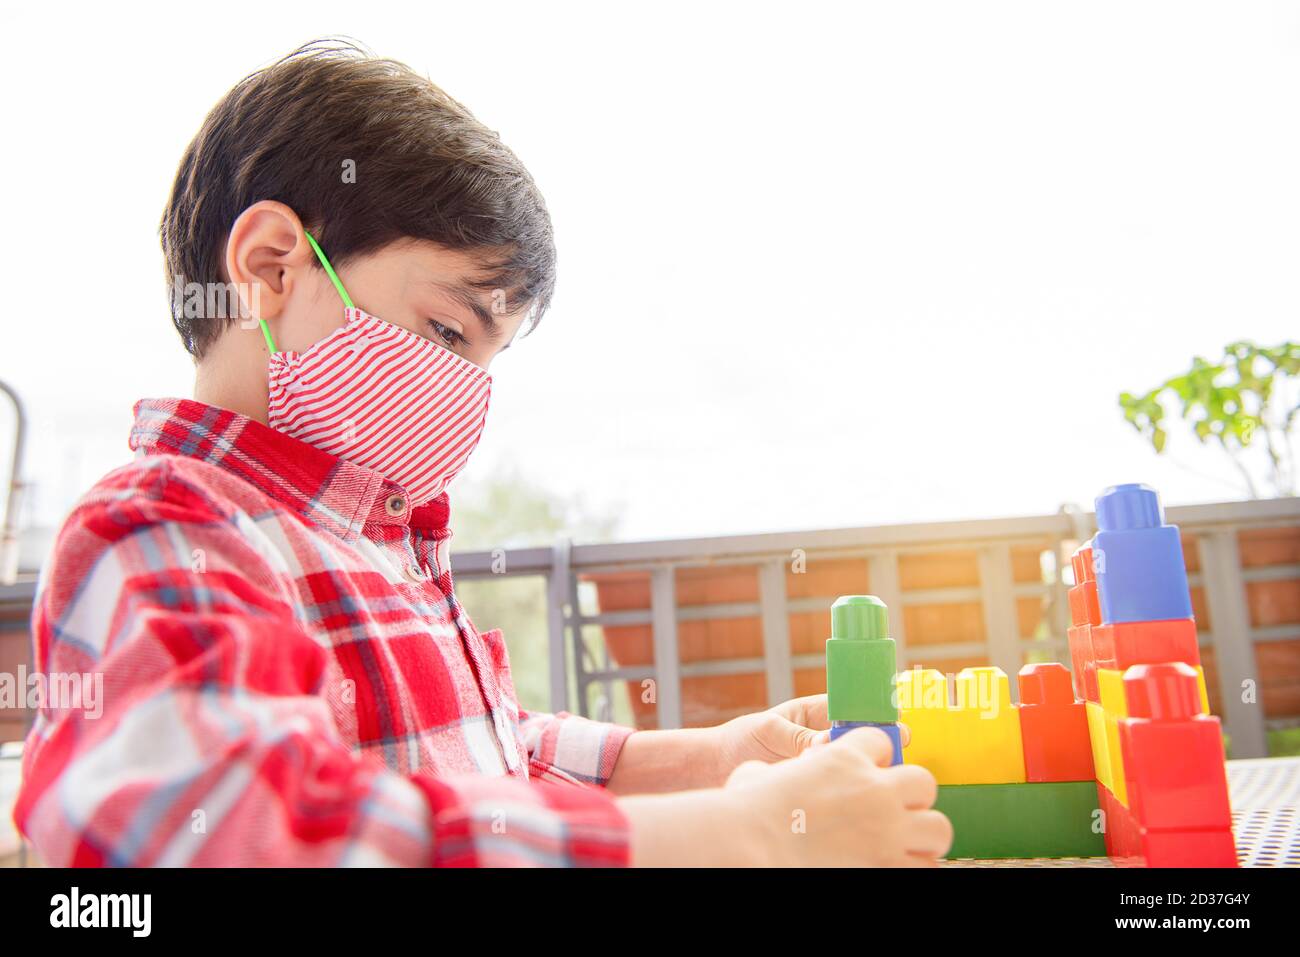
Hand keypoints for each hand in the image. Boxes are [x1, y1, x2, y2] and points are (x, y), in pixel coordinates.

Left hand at [711, 693, 909, 782]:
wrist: (714, 768)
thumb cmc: (739, 741)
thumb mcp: (769, 731)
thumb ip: (798, 737)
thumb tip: (825, 746)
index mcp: (814, 713)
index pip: (853, 708)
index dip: (876, 715)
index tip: (897, 726)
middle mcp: (822, 737)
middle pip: (862, 738)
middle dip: (881, 744)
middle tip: (897, 754)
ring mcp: (820, 762)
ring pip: (854, 762)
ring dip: (865, 766)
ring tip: (877, 772)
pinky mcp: (814, 786)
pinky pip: (837, 784)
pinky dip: (846, 787)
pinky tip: (853, 793)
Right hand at [722, 725, 949, 865]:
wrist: (752, 844)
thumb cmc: (746, 808)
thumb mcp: (760, 774)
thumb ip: (779, 773)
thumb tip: (764, 777)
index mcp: (844, 757)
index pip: (882, 742)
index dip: (874, 756)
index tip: (867, 770)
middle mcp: (875, 789)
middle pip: (922, 781)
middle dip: (911, 795)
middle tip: (893, 810)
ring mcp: (887, 830)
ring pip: (937, 827)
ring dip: (922, 835)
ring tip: (903, 843)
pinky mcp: (889, 865)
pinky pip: (926, 867)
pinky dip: (915, 866)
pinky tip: (896, 865)